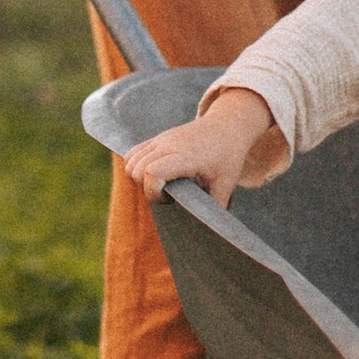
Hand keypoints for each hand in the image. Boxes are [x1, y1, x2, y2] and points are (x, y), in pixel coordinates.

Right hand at [123, 88, 284, 210]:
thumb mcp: (227, 184)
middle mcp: (168, 145)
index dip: (154, 192)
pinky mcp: (156, 138)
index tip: (170, 199)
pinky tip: (156, 174)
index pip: (153, 172)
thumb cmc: (227, 156)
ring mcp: (160, 139)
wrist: (226, 126)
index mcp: (186, 156)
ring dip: (139, 178)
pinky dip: (136, 167)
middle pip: (137, 169)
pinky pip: (132, 153)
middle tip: (170, 194)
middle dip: (147, 189)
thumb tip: (209, 232)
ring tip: (163, 184)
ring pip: (131, 161)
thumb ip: (215, 207)